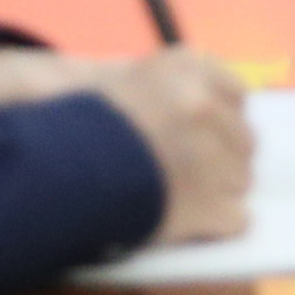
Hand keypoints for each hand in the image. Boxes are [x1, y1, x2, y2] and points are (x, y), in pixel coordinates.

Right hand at [89, 50, 256, 241]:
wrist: (50, 171)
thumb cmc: (79, 128)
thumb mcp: (122, 85)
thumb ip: (168, 90)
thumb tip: (211, 111)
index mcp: (187, 69)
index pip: (236, 96)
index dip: (219, 121)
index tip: (199, 135)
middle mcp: (205, 107)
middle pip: (243, 141)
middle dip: (221, 159)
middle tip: (187, 174)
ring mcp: (209, 157)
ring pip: (240, 182)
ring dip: (217, 193)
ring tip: (178, 199)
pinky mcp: (205, 206)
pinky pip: (236, 219)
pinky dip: (216, 225)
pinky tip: (188, 223)